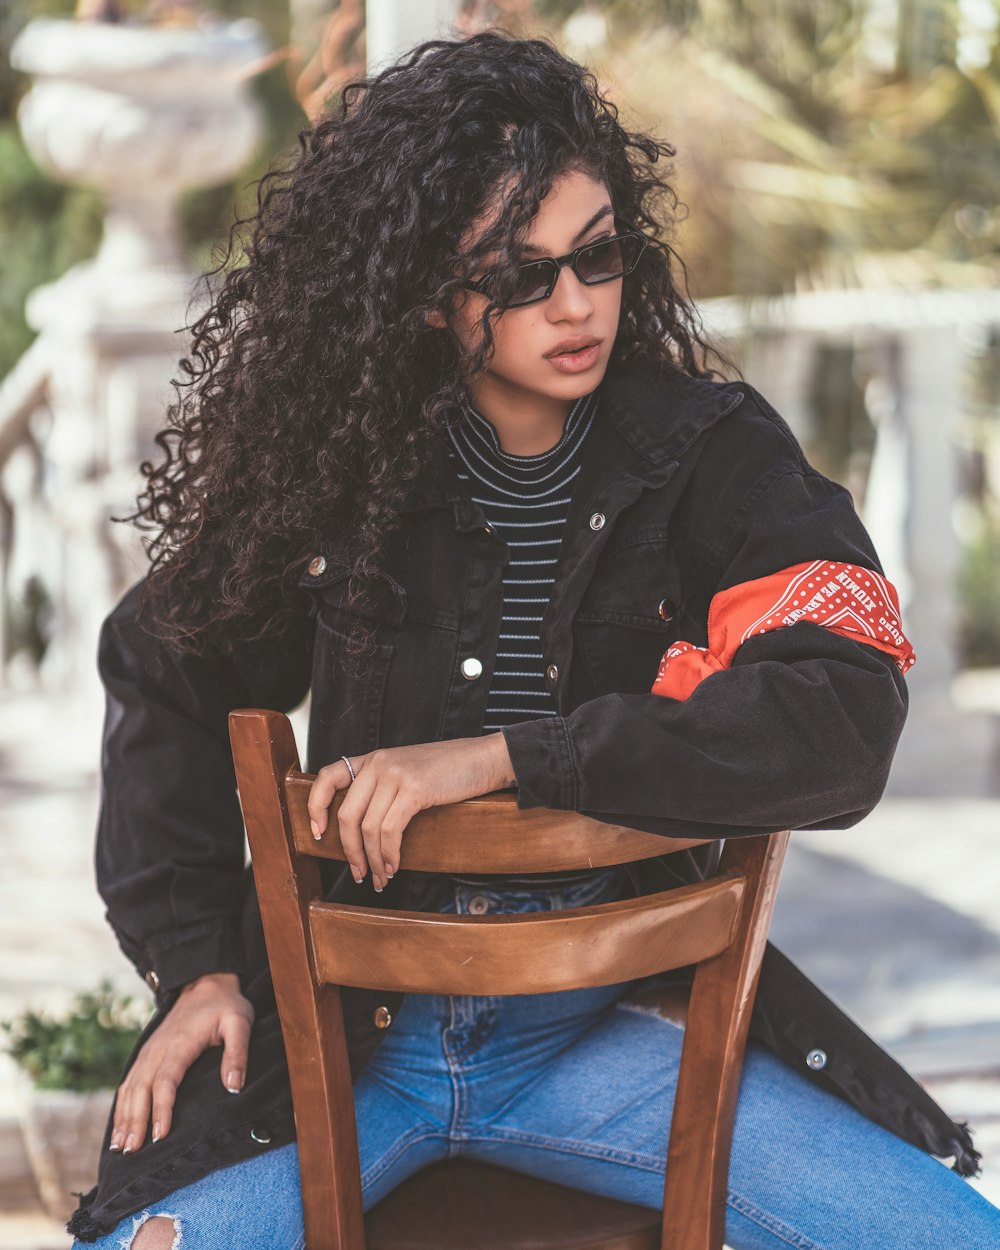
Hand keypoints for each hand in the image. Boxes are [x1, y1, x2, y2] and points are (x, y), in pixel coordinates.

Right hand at [108, 972, 252, 1154]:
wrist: (205, 982)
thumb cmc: (225, 1005)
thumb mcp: (240, 1022)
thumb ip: (238, 1053)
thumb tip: (233, 1087)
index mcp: (180, 1043)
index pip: (166, 1080)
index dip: (161, 1109)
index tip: (160, 1136)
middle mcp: (158, 1049)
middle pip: (141, 1089)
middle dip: (135, 1121)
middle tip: (131, 1152)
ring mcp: (149, 1051)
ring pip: (130, 1088)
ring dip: (123, 1118)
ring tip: (120, 1148)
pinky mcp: (147, 1054)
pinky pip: (128, 1083)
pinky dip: (121, 1107)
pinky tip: (119, 1128)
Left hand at [308, 733, 515, 890]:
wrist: (483, 759)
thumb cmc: (449, 771)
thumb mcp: (407, 771)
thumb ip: (383, 788)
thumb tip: (362, 830)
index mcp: (373, 759)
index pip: (328, 776)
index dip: (316, 806)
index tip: (318, 833)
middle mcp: (379, 764)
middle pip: (347, 815)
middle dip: (350, 851)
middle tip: (359, 874)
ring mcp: (396, 774)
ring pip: (368, 828)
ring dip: (372, 860)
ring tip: (380, 877)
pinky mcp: (414, 789)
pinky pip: (389, 831)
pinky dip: (388, 854)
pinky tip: (394, 865)